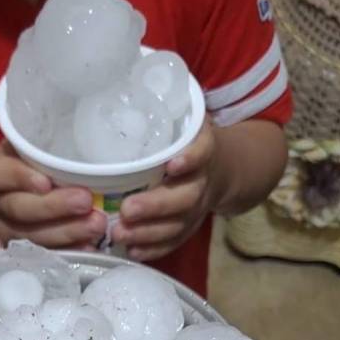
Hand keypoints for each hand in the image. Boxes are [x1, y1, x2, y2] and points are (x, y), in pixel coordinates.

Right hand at [0, 139, 106, 248]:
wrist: (0, 201)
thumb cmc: (25, 166)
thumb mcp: (25, 149)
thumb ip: (43, 146)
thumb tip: (87, 131)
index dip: (20, 177)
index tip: (45, 182)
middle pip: (19, 208)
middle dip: (54, 207)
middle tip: (86, 202)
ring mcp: (6, 230)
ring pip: (32, 234)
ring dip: (67, 231)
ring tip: (97, 225)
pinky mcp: (21, 249)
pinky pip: (45, 252)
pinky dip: (69, 249)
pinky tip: (89, 245)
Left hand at [112, 119, 216, 261]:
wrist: (221, 170)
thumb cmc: (186, 141)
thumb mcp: (182, 121)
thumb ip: (158, 110)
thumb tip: (118, 88)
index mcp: (201, 150)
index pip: (201, 153)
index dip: (190, 160)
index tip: (172, 164)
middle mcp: (201, 181)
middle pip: (185, 197)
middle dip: (155, 206)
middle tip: (127, 210)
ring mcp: (196, 208)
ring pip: (177, 225)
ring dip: (148, 233)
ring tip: (119, 234)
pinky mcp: (187, 227)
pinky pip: (173, 242)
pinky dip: (154, 249)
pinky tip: (132, 251)